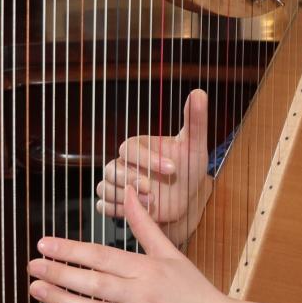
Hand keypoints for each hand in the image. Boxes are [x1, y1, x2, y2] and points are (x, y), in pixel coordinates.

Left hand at [29, 186, 230, 302]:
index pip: (102, 256)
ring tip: (36, 289)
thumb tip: (129, 191)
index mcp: (148, 269)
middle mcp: (141, 295)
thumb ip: (145, 225)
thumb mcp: (171, 253)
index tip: (45, 243)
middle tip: (32, 264)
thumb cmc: (193, 289)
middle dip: (59, 272)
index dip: (71, 249)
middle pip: (93, 282)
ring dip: (60, 300)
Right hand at [96, 88, 211, 243]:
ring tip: (151, 202)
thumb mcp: (194, 146)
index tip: (173, 168)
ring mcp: (118, 184)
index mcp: (138, 146)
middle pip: (112, 169)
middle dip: (132, 180)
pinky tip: (135, 211)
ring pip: (105, 187)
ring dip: (124, 197)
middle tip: (154, 190)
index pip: (129, 148)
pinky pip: (103, 206)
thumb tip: (199, 92)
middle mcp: (124, 162)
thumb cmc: (189, 167)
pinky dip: (114, 210)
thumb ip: (195, 120)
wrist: (187, 197)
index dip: (148, 159)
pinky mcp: (118, 204)